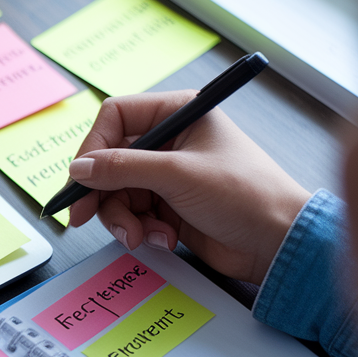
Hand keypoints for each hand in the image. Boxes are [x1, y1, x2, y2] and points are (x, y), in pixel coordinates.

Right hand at [67, 91, 310, 284]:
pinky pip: (132, 213)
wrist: (279, 243)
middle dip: (101, 191)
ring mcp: (167, 175)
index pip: (115, 117)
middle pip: (110, 159)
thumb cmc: (246, 195)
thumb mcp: (179, 175)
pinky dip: (139, 229)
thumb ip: (123, 168)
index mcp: (178, 113)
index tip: (82, 178)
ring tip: (139, 235)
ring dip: (121, 217)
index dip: (93, 147)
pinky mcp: (167, 206)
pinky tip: (162, 239)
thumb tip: (78, 168)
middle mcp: (170, 140)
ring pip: (116, 191)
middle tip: (84, 216)